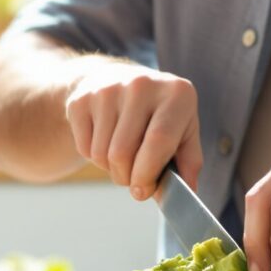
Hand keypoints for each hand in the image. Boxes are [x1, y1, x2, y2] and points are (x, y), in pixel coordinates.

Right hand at [64, 61, 201, 200]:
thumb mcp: (184, 130)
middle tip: (133, 177)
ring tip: (122, 155)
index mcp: (176, 93)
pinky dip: (94, 156)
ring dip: (111, 169)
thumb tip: (187, 191)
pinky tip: (105, 140)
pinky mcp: (81, 98)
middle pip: (123, 153)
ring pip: (102, 154)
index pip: (158, 140)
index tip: (143, 191)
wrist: (117, 79)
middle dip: (126, 177)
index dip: (148, 173)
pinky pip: (84, 148)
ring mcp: (108, 89)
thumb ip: (189, 162)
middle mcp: (141, 85)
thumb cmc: (159, 114)